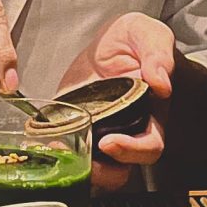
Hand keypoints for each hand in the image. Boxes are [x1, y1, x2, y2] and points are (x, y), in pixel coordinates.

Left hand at [61, 13, 174, 192]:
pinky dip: (57, 151)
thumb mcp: (149, 34)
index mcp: (150, 114)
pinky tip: (45, 141)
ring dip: (77, 168)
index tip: (110, 142)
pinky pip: (68, 150)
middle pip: (121, 168)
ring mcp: (98, 132)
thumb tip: (161, 83)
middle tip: (80, 157)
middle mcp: (126, 130)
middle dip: (101, 171)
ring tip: (58, 150)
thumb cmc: (135, 40)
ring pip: (94, 168)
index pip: (150, 147)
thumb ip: (158, 54)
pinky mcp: (74, 127)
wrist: (108, 40)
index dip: (132, 151)